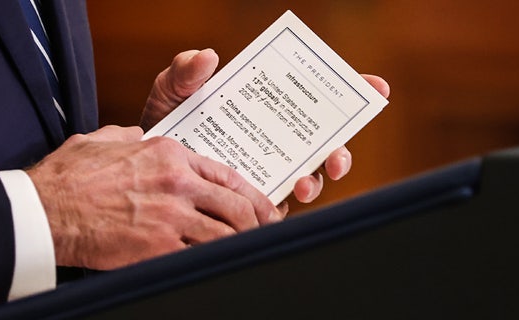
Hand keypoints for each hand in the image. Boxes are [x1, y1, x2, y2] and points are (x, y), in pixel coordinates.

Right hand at [26, 125, 280, 269]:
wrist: (45, 209)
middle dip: (256, 221)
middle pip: (234, 204)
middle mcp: (176, 181)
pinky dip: (214, 259)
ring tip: (248, 250)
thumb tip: (139, 135)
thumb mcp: (105, 140)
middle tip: (266, 231)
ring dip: (241, 243)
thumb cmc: (69, 176)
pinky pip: (200, 255)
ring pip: (225, 232)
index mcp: (168, 153)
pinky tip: (219, 263)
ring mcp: (170, 214)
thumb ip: (131, 136)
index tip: (262, 206)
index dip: (250, 193)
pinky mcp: (158, 246)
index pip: (225, 173)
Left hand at [140, 49, 390, 207]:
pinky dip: (283, 207)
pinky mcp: (252, 199)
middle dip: (341, 150)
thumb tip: (208, 57)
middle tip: (336, 154)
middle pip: (322, 143)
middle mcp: (274, 140)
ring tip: (302, 183)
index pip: (312, 98)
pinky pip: (276, 206)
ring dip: (314, 182)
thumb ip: (186, 73)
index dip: (349, 93)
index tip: (374, 87)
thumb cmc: (163, 121)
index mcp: (266, 107)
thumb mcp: (173, 91)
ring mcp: (266, 171)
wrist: (143, 166)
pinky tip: (276, 205)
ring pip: (307, 179)